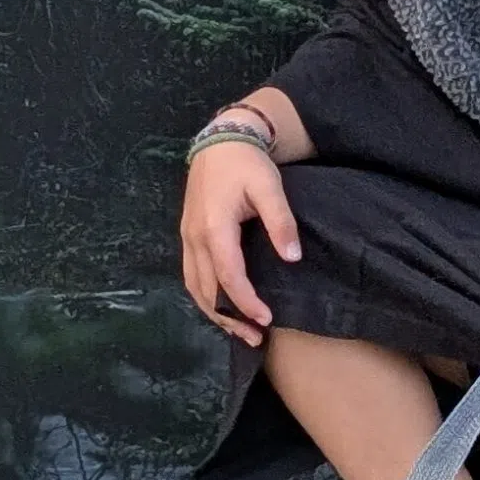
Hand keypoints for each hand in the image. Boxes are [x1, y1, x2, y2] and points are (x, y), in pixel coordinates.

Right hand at [178, 121, 300, 347]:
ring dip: (214, 313)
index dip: (246, 303)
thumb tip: (292, 259)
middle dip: (229, 318)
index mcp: (214, 227)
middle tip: (255, 338)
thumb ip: (281, 222)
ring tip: (240, 330)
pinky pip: (191, 276)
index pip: (229, 276)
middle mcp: (194, 238)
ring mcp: (187, 238)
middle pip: (205, 290)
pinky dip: (206, 297)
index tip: (267, 320)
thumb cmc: (246, 164)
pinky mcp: (187, 236)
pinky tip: (223, 307)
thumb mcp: (269, 187)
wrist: (219, 141)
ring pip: (194, 287)